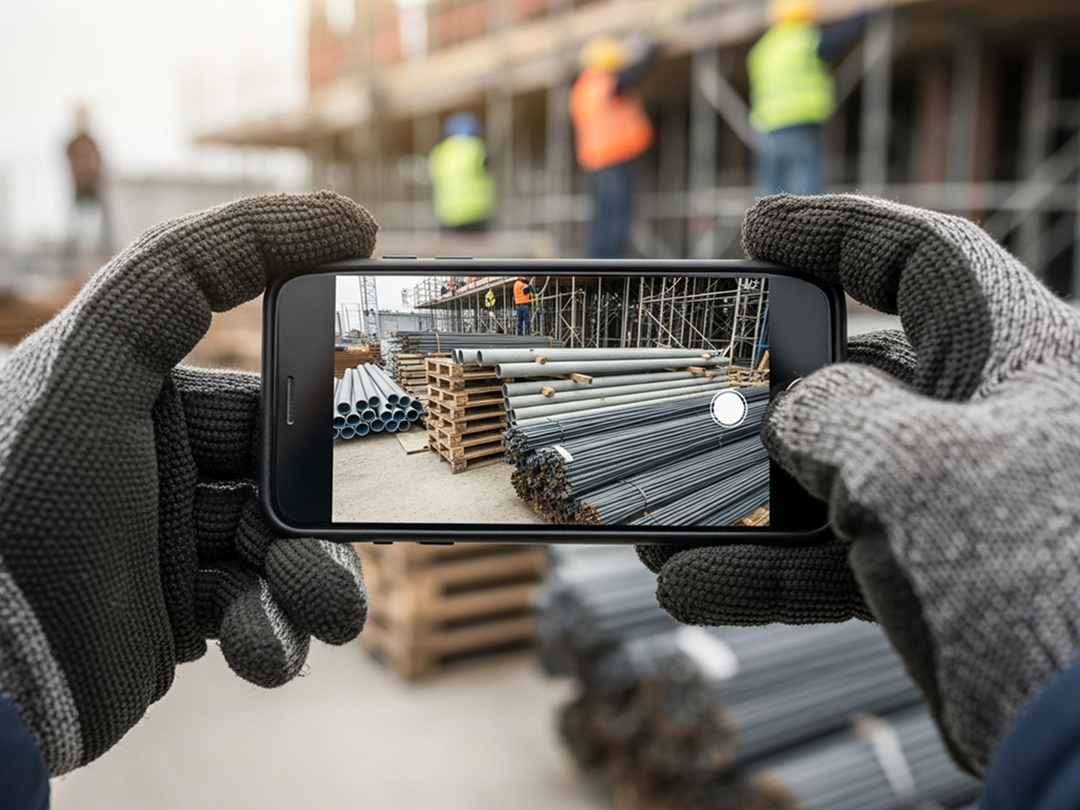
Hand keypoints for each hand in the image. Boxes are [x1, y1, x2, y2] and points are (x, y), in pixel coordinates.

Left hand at [0, 192, 376, 773]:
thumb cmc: (19, 496)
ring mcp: (173, 542)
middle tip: (375, 516)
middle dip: (332, 500)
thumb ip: (193, 267)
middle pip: (291, 469)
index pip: (262, 368)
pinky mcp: (180, 618)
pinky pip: (258, 616)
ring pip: (287, 547)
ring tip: (324, 607)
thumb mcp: (94, 358)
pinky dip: (274, 635)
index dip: (326, 359)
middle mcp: (162, 461)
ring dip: (316, 579)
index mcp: (142, 393)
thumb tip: (341, 218)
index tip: (387, 359)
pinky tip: (260, 649)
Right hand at [638, 193, 1079, 773]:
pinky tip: (689, 589)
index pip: (923, 260)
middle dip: (759, 401)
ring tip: (657, 532)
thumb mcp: (904, 461)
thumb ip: (824, 413)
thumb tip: (787, 417)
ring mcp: (965, 499)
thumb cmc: (1030, 565)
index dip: (837, 232)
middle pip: (856, 378)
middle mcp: (995, 416)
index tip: (757, 232)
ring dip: (742, 510)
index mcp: (1019, 353)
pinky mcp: (941, 574)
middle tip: (685, 404)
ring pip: (834, 481)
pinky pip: (839, 560)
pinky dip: (765, 576)